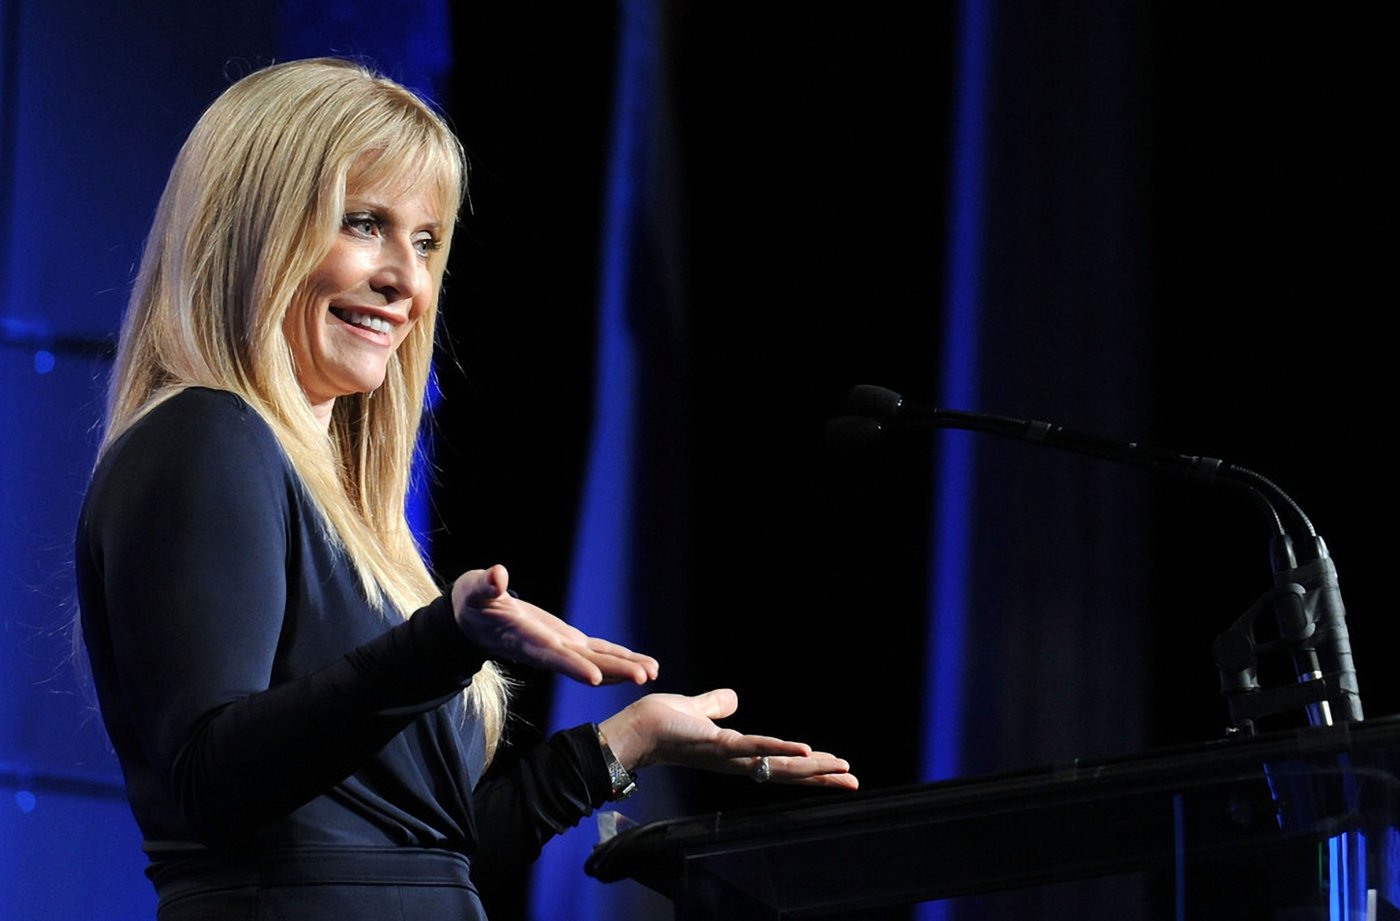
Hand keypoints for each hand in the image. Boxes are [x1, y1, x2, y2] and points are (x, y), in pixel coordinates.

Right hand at [451, 565, 658, 685]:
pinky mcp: (566, 642)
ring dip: (623, 668)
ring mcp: (558, 648)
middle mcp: (545, 650)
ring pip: (595, 661)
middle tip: (643, 677)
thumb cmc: (473, 603)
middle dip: (613, 671)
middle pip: (583, 663)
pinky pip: (596, 652)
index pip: (551, 655)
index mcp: (524, 640)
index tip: (594, 678)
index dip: (572, 666)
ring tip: (652, 672)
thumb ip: (485, 586)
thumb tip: (496, 576)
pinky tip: (641, 664)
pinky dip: (618, 657)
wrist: (474, 620)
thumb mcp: (475, 591)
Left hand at [599, 689, 858, 789]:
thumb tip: (732, 698)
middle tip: (853, 782)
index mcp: (734, 754)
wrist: (632, 730)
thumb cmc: (658, 723)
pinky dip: (782, 751)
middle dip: (820, 778)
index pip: (777, 764)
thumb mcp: (696, 709)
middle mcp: (736, 762)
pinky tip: (806, 751)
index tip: (835, 770)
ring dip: (812, 768)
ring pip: (778, 766)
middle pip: (786, 773)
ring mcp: (729, 757)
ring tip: (841, 769)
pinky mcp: (719, 746)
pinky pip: (757, 749)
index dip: (806, 768)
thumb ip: (715, 705)